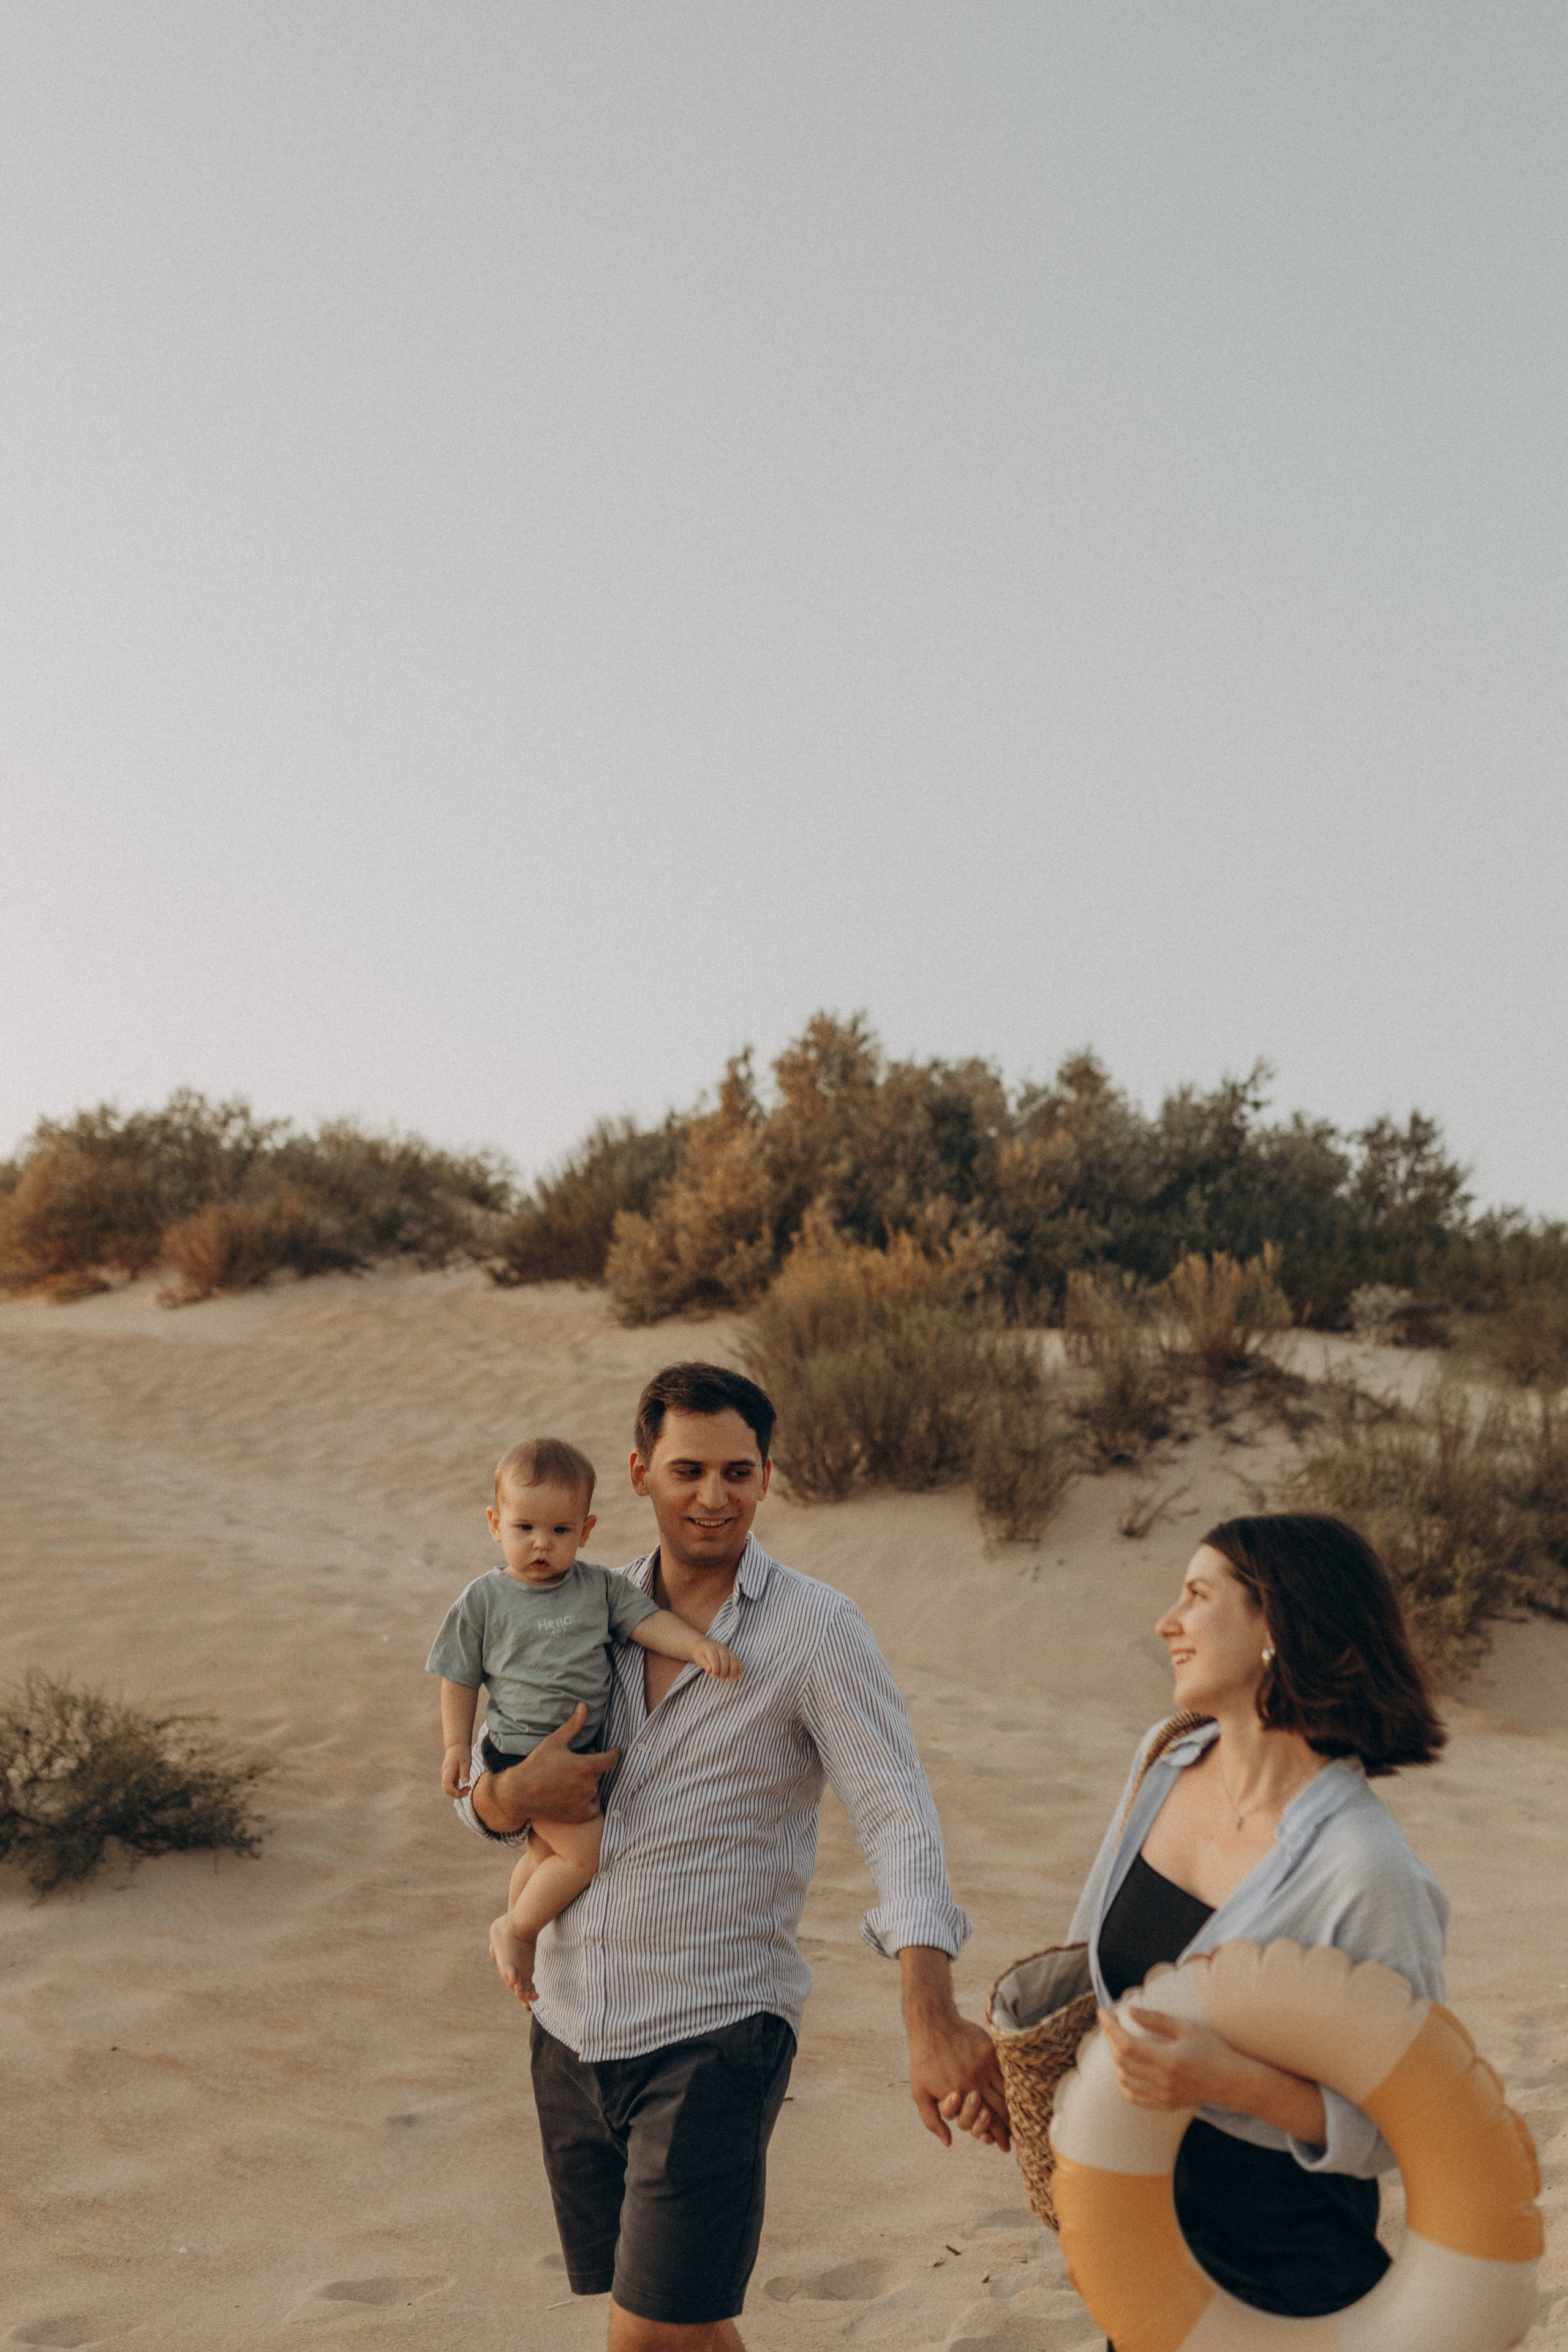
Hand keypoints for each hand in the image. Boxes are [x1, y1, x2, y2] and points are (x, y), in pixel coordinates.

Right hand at [441, 1743, 471, 1797]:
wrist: (456, 1746)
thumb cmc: (462, 1753)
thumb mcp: (466, 1761)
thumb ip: (465, 1771)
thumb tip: (465, 1782)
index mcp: (448, 1770)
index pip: (447, 1785)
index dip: (455, 1791)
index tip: (466, 1790)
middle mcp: (445, 1774)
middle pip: (446, 1789)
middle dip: (456, 1794)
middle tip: (468, 1791)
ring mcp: (445, 1776)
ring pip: (447, 1789)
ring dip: (456, 1793)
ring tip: (468, 1789)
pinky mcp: (449, 1777)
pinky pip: (450, 1787)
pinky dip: (457, 1790)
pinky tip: (465, 1787)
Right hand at [472, 1704, 617, 1833]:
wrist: (520, 1794)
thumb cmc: (536, 1765)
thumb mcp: (555, 1742)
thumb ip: (573, 1725)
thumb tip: (583, 1706)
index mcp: (584, 1767)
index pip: (610, 1760)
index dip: (614, 1753)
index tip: (616, 1750)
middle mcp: (586, 1786)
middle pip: (599, 1773)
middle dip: (593, 1765)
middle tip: (581, 1760)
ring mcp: (582, 1802)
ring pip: (594, 1789)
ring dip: (590, 1782)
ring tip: (576, 1777)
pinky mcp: (577, 1815)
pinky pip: (593, 1808)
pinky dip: (591, 1801)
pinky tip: (582, 1794)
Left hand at [692, 1639, 742, 1680]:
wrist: (703, 1645)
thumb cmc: (700, 1654)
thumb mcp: (699, 1659)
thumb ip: (705, 1665)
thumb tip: (709, 1671)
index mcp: (711, 1648)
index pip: (715, 1658)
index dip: (715, 1668)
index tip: (714, 1677)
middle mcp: (720, 1648)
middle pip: (725, 1659)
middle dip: (724, 1671)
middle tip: (721, 1681)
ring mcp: (727, 1650)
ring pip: (733, 1659)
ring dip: (733, 1671)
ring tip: (731, 1680)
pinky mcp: (731, 1653)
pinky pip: (737, 1660)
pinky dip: (739, 1668)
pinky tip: (738, 1677)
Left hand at [916, 2016, 1010, 2150]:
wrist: (932, 2023)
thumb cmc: (924, 2061)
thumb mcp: (919, 2093)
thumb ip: (932, 2121)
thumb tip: (949, 2143)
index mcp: (960, 2096)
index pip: (985, 2123)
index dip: (997, 2137)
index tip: (1004, 2147)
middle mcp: (975, 2082)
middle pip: (1001, 2110)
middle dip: (1011, 2128)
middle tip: (1018, 2139)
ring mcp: (985, 2065)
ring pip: (1007, 2093)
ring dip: (1016, 2108)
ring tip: (1024, 2120)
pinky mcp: (991, 2050)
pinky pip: (1008, 2071)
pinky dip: (1016, 2084)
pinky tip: (1023, 2093)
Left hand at [1098, 2004, 1328, 2143]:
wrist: (1233, 2083)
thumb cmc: (1214, 2051)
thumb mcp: (1187, 2029)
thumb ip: (1157, 2020)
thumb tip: (1130, 2011)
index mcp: (1168, 2060)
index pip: (1127, 2044)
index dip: (1111, 2027)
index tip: (1103, 2012)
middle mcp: (1163, 2082)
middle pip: (1122, 2061)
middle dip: (1110, 2039)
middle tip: (1110, 2022)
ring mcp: (1163, 2096)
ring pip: (1125, 2080)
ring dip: (1115, 2059)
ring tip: (1118, 2041)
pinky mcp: (1165, 2105)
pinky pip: (1134, 2097)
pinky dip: (1124, 2083)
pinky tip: (1124, 2068)